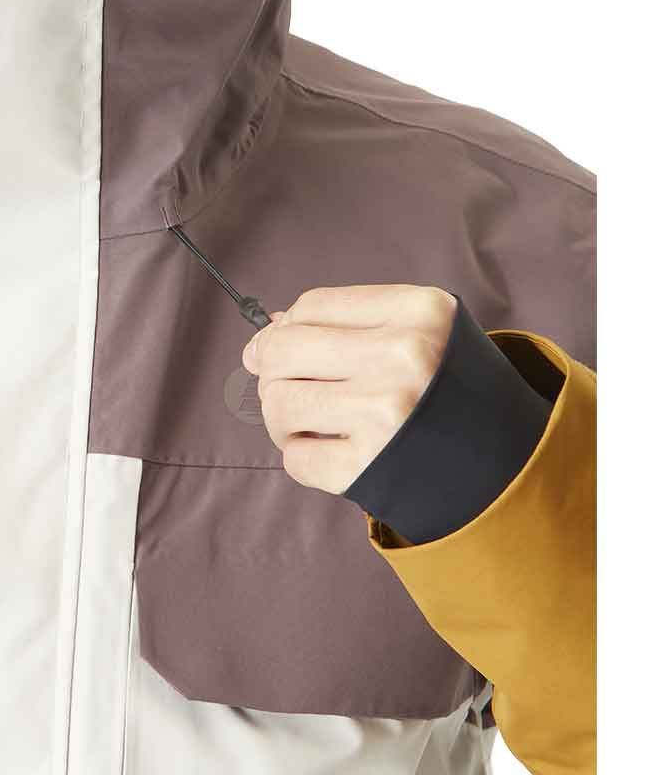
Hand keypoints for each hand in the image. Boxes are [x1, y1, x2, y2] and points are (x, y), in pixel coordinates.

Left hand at [240, 284, 456, 493]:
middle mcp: (405, 356)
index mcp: (418, 312)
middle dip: (273, 373)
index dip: (284, 330)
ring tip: (313, 425)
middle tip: (293, 390)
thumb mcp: (419, 334)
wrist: (510, 465)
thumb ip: (346, 324)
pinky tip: (333, 453)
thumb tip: (264, 334)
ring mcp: (387, 413)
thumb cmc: (450, 393)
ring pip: (279, 404)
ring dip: (284, 419)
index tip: (281, 349)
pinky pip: (296, 460)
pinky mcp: (370, 467)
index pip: (311, 306)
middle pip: (283, 350)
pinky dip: (303, 459)